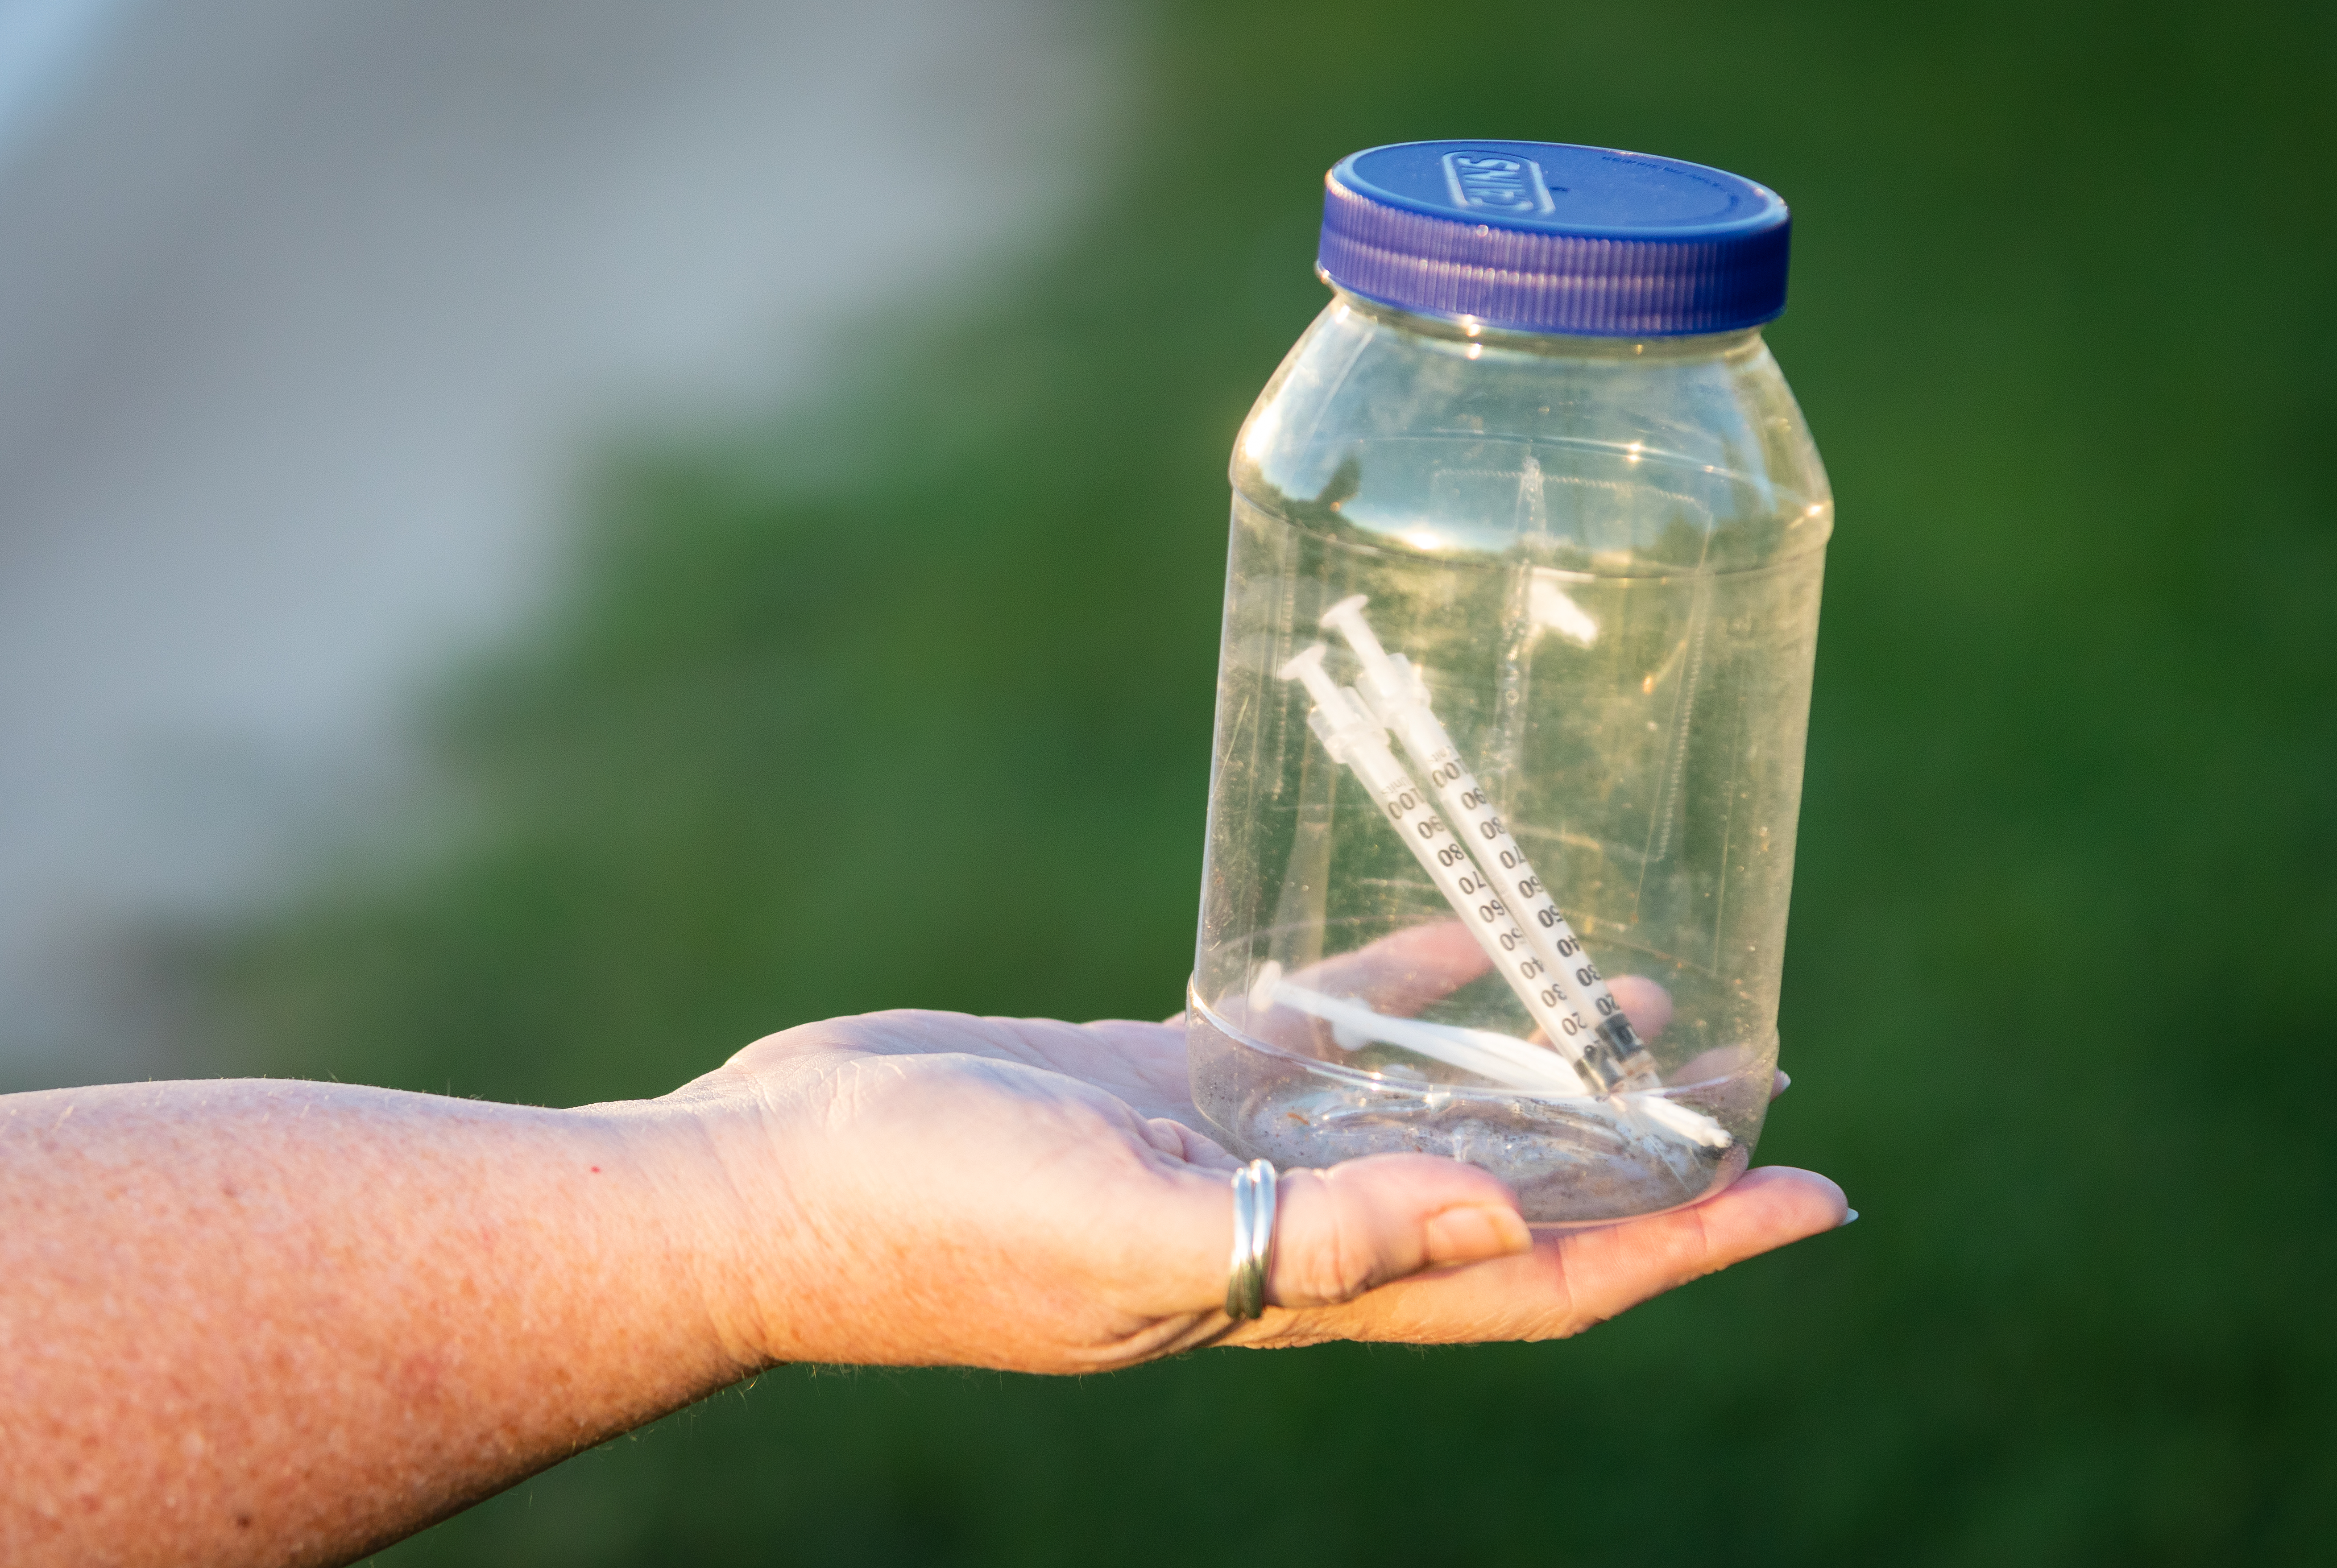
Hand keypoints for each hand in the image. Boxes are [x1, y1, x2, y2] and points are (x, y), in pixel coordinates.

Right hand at [666, 997, 1846, 1374]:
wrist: (773, 1180)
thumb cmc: (927, 1220)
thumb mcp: (1125, 1234)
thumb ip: (1304, 1238)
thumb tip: (1494, 1224)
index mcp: (1295, 1291)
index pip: (1539, 1282)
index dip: (1683, 1246)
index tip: (1810, 1198)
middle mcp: (1285, 1227)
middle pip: (1512, 1200)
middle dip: (1639, 1159)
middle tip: (1760, 1083)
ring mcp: (1227, 1151)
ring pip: (1424, 1109)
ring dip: (1534, 1067)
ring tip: (1645, 992)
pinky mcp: (1164, 1079)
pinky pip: (1317, 1028)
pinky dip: (1397, 984)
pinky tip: (1464, 930)